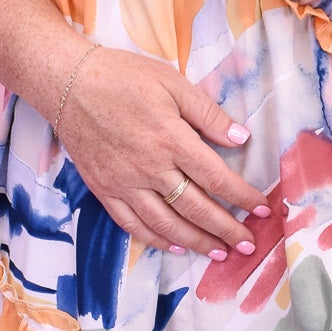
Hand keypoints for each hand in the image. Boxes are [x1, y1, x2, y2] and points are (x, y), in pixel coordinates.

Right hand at [51, 40, 271, 259]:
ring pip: (167, 224)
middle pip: (196, 208)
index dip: (243, 197)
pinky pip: (132, 224)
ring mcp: (125, 183)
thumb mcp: (173, 83)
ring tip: (219, 253)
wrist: (68, 83)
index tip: (263, 209)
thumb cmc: (123, 77)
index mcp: (171, 139)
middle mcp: (150, 168)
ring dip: (196, 242)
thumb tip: (242, 139)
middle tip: (249, 245)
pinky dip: (155, 240)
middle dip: (227, 230)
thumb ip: (208, 114)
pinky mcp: (104, 190)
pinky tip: (174, 246)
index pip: (217, 178)